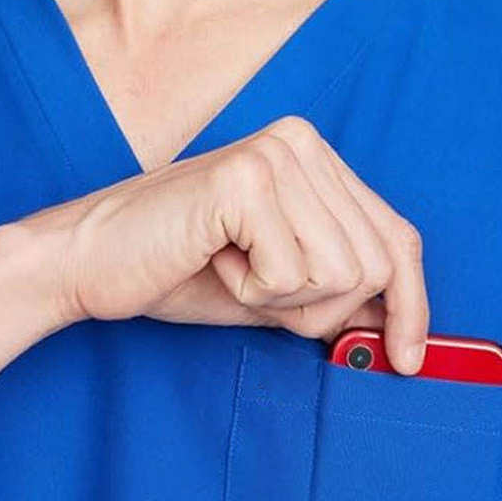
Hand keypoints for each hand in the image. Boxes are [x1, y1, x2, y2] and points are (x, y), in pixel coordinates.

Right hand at [45, 117, 428, 372]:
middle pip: (375, 264)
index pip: (396, 236)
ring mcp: (276, 154)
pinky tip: (215, 262)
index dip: (412, 303)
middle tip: (258, 291)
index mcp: (317, 158)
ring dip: (284, 300)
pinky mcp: (246, 180)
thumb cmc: (182, 272)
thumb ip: (341, 295)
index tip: (409, 357)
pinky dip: (254, 293)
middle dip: (320, 308)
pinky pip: (293, 275)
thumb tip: (401, 326)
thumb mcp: (282, 288)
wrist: (89, 263)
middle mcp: (303, 142)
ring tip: (233, 270)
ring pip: (343, 273)